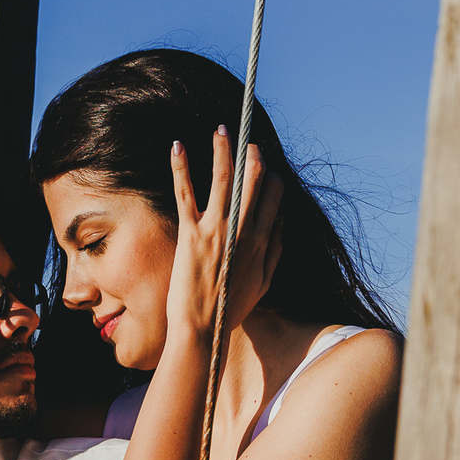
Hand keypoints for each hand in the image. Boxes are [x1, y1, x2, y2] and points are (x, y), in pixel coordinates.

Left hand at [166, 130, 283, 343]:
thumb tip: (281, 225)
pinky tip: (178, 146)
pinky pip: (186, 193)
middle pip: (254, 180)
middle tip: (247, 141)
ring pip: (224, 179)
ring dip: (223, 149)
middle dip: (252, 155)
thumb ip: (274, 252)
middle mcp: (242, 231)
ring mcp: (216, 230)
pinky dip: (181, 168)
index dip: (271, 178)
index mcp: (261, 241)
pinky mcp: (190, 235)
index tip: (264, 170)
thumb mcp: (263, 284)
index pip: (274, 196)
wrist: (202, 330)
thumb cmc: (230, 310)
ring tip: (220, 129)